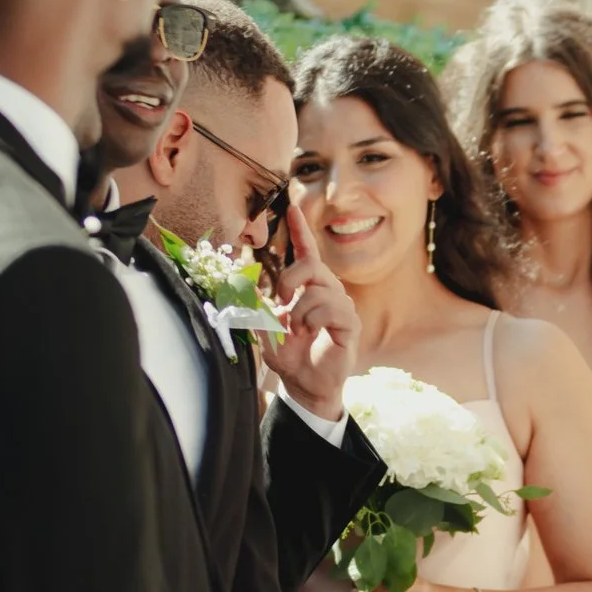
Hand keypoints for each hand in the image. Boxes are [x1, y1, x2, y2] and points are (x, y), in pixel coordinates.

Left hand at [255, 193, 361, 414]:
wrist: (304, 385)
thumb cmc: (288, 355)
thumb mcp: (263, 328)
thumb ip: (254, 305)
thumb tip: (240, 283)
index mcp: (309, 288)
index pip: (307, 253)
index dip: (300, 230)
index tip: (292, 207)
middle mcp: (328, 291)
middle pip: (310, 265)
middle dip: (288, 281)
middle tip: (279, 303)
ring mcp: (342, 307)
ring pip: (318, 290)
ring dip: (298, 312)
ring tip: (297, 330)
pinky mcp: (350, 324)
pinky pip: (331, 309)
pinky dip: (312, 320)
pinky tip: (309, 333)